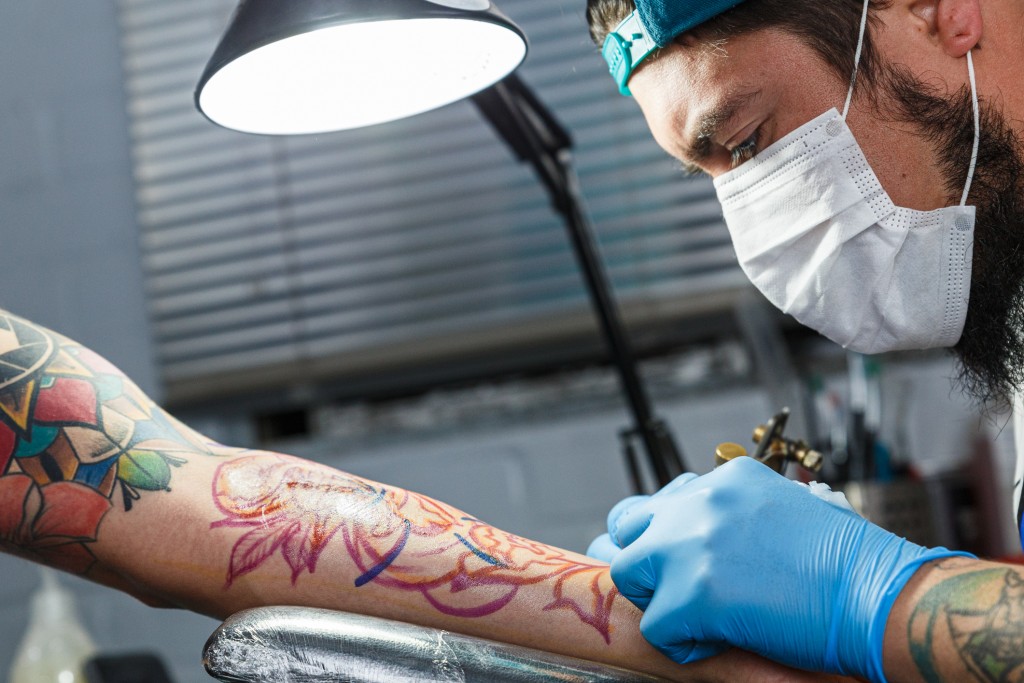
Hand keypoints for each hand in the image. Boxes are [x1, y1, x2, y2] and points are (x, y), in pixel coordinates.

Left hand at [602, 458, 971, 680]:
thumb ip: (734, 516)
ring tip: (698, 616)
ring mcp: (691, 545)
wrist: (877, 593)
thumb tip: (701, 544)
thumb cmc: (846, 563)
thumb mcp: (785, 509)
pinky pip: (656, 628)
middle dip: (644, 559)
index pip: (662, 501)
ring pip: (627, 573)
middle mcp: (700, 501)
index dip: (666, 536)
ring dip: (656, 599)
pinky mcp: (691, 593)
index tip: (682, 560)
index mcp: (725, 479)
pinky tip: (720, 640)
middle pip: (628, 526)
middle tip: (675, 588)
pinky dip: (683, 644)